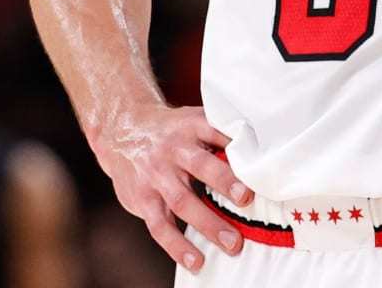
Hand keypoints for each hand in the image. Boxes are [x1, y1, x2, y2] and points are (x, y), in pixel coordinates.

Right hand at [90, 102, 254, 273]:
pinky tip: (196, 261)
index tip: (254, 161)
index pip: (214, 131)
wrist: (122, 130)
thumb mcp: (191, 120)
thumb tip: (260, 152)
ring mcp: (155, 175)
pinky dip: (178, 246)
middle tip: (247, 199)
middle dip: (223, 181)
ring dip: (208, 223)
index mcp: (190, 126)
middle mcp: (172, 149)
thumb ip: (219, 133)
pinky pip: (159, 226)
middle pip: (199, 165)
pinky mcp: (142, 198)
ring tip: (233, 244)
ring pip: (182, 200)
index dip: (233, 145)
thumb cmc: (170, 131)